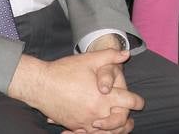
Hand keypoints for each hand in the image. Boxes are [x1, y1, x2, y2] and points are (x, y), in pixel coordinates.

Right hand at [8, 51, 141, 133]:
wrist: (39, 85)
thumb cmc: (64, 70)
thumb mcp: (89, 59)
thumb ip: (110, 56)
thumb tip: (126, 53)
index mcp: (103, 96)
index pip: (128, 102)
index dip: (137, 101)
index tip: (139, 102)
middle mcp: (96, 112)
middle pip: (119, 122)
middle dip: (126, 120)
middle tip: (130, 118)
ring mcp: (84, 121)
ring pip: (104, 131)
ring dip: (112, 129)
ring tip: (117, 126)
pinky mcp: (73, 125)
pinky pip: (88, 133)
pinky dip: (95, 132)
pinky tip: (97, 127)